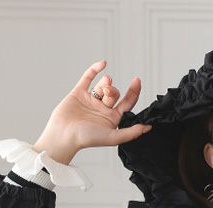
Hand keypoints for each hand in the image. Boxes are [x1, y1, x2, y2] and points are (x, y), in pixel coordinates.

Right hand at [34, 60, 152, 159]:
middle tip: (107, 93)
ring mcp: (91, 100)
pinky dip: (95, 69)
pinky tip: (103, 63)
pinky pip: (88, 78)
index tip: (137, 81)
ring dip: (106, 83)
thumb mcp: (113, 137)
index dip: (133, 92)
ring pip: (103, 85)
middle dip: (113, 91)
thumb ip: (131, 132)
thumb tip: (148, 127)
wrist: (64, 134)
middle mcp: (102, 110)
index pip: (127, 103)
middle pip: (115, 94)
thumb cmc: (87, 139)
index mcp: (112, 119)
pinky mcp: (78, 93)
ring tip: (104, 84)